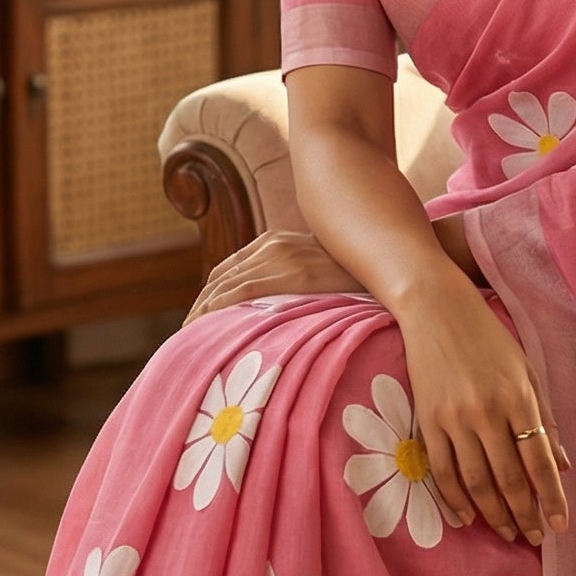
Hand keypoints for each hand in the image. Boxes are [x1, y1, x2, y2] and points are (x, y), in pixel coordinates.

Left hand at [185, 228, 363, 322]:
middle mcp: (273, 243)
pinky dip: (220, 307)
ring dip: (203, 309)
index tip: (199, 317)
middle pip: (221, 276)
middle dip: (200, 304)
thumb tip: (279, 307)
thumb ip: (293, 277)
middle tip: (187, 332)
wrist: (388, 261)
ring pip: (226, 284)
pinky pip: (245, 290)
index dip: (209, 294)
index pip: (229, 269)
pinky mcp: (293, 271)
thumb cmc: (356, 271)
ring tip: (191, 336)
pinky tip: (209, 325)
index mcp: (275, 240)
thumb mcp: (317, 266)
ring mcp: (282, 255)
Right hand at [397, 270, 569, 546]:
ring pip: (475, 482)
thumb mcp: (528, 371)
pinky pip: (441, 471)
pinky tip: (468, 517)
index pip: (540, 461)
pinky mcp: (427, 420)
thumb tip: (564, 466)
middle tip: (535, 538)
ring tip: (508, 533)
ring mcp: (454, 418)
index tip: (560, 526)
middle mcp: (486, 412)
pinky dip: (454, 499)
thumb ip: (546, 420)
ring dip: (494, 514)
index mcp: (519, 398)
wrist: (436, 309)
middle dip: (524, 514)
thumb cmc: (490, 338)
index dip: (551, 498)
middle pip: (508, 479)